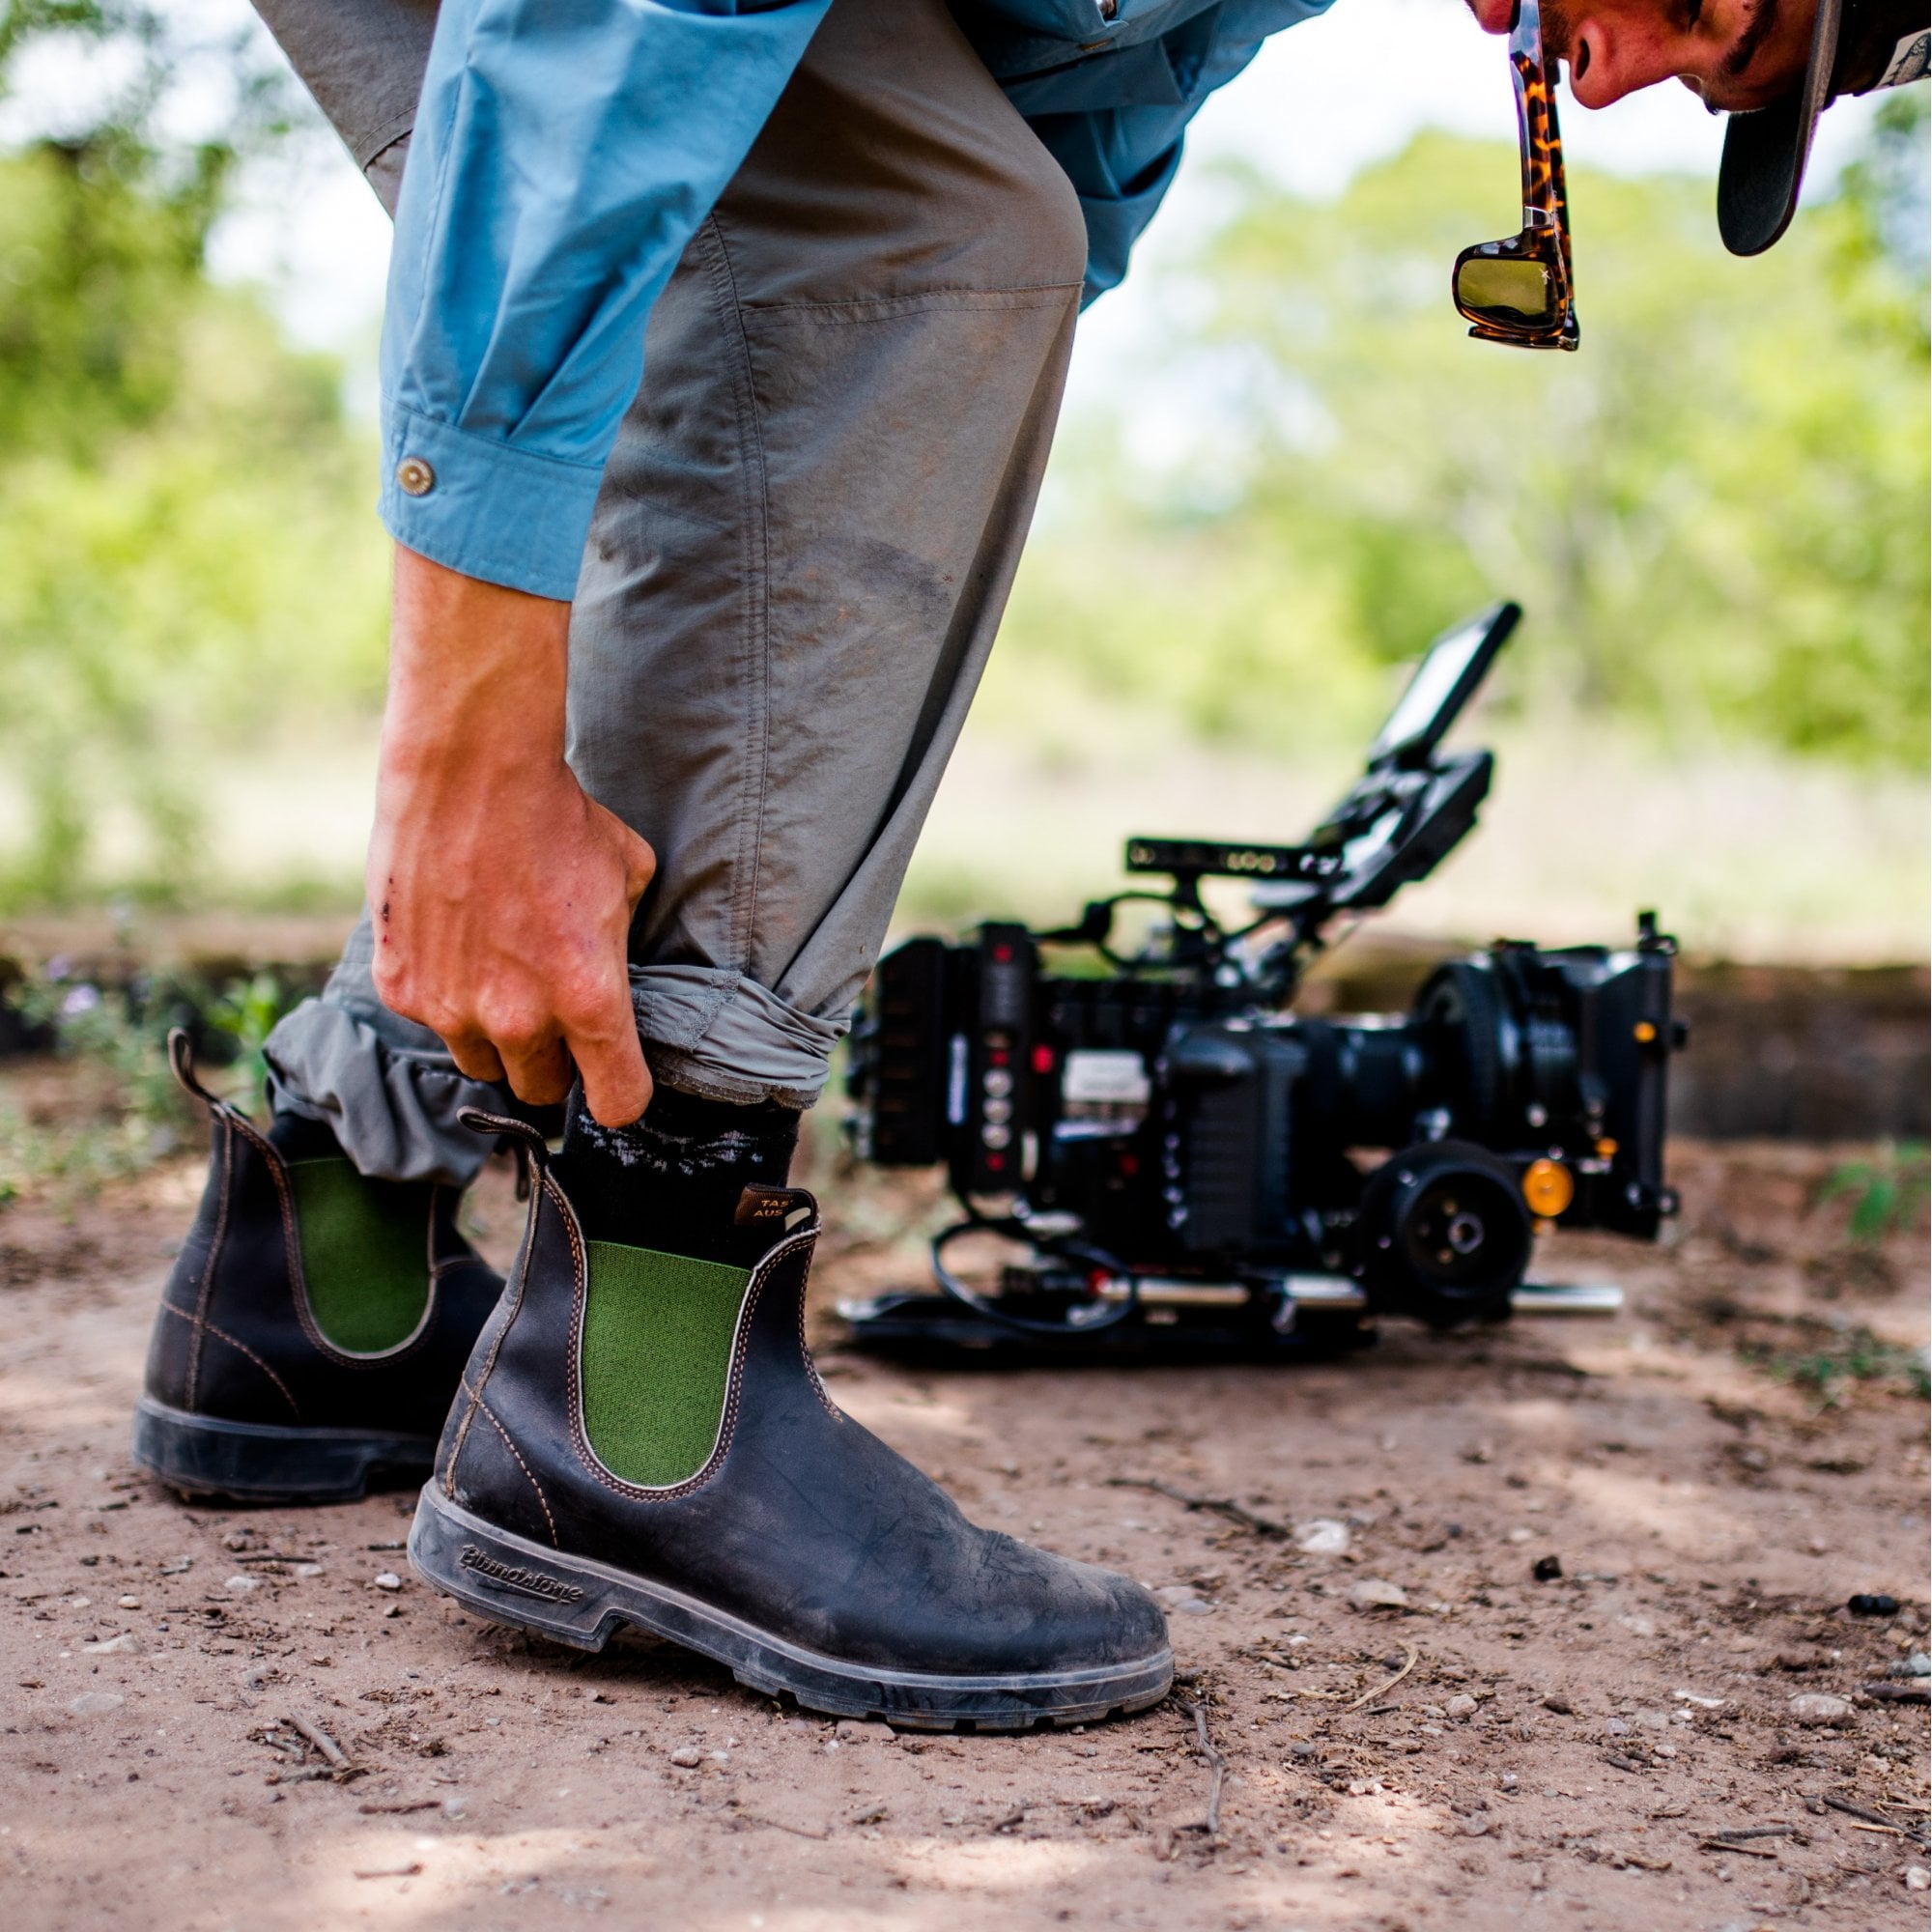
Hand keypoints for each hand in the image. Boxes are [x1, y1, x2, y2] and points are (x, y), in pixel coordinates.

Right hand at [365, 546, 656, 1126]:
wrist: (470, 773)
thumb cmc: (560, 819)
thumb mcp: (627, 878)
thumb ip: (624, 942)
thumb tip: (618, 966)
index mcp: (590, 1001)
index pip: (617, 1104)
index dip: (622, 1093)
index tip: (617, 1077)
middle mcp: (519, 1019)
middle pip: (542, 1091)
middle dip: (554, 1062)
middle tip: (554, 1014)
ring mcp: (452, 1008)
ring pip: (482, 1063)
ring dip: (496, 1037)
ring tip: (500, 975)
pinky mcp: (401, 987)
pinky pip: (432, 1019)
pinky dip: (444, 995)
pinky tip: (454, 942)